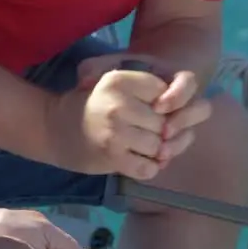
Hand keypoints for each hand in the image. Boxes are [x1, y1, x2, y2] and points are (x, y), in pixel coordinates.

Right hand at [47, 53, 211, 178]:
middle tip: (151, 133)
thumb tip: (193, 104)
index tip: (156, 110)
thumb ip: (152, 87)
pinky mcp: (112, 157)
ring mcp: (115, 132)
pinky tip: (138, 161)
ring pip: (160, 147)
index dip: (166, 105)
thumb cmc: (93, 104)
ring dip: (157, 152)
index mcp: (119, 80)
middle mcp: (118, 104)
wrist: (54, 127)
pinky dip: (149, 168)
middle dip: (163, 131)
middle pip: (165, 122)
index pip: (164, 92)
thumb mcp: (117, 82)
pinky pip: (149, 168)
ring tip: (144, 147)